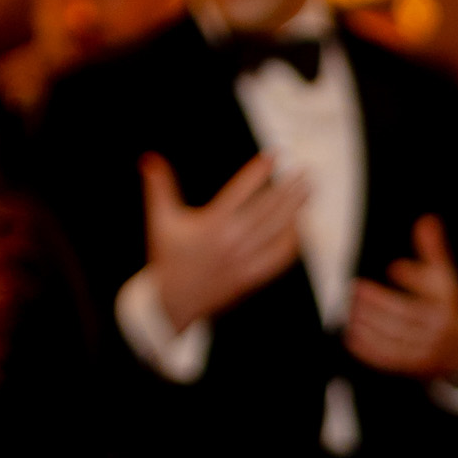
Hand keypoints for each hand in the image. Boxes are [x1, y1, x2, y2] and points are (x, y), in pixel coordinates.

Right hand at [144, 146, 308, 329]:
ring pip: (277, 232)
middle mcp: (230, 242)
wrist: (173, 302)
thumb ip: (158, 187)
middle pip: (267, 210)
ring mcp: (244, 261)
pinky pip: (279, 257)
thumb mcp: (160, 220)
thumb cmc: (168, 257)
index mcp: (210, 224)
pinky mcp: (252, 277)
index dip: (258, 172)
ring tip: (308, 191)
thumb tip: (149, 158)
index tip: (274, 156)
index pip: (240, 191)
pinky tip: (302, 225)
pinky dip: (293, 241)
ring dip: (296, 210)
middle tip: (304, 172)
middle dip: (288, 189)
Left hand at [342, 212, 457, 385]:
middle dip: (377, 306)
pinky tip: (350, 337)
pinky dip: (368, 350)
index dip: (402, 286)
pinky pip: (389, 360)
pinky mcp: (413, 368)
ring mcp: (427, 353)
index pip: (423, 298)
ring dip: (368, 327)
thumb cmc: (444, 306)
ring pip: (394, 340)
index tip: (382, 273)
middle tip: (353, 293)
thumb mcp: (444, 277)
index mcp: (447, 309)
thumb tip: (426, 220)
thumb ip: (433, 250)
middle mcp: (439, 333)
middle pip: (404, 320)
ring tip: (349, 313)